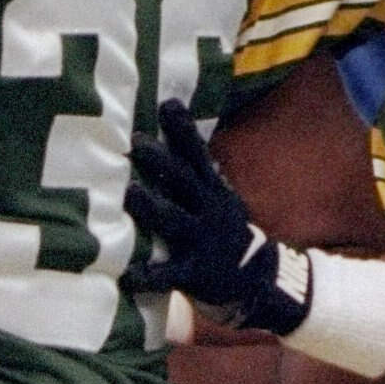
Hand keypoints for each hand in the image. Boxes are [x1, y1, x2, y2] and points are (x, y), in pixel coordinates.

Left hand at [126, 101, 311, 333]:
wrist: (256, 279)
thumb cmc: (224, 234)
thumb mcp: (219, 199)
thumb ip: (198, 174)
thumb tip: (179, 135)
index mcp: (212, 193)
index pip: (197, 155)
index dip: (183, 131)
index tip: (167, 104)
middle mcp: (207, 212)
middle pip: (183, 182)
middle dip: (161, 161)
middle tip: (136, 142)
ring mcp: (201, 242)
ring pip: (174, 221)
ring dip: (152, 207)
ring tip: (130, 193)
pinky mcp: (194, 273)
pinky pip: (168, 274)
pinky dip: (148, 275)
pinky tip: (128, 274)